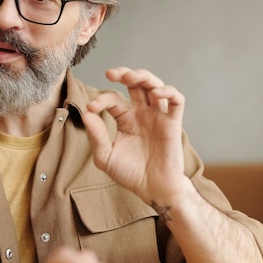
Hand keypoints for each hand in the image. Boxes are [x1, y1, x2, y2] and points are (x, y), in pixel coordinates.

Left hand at [82, 67, 190, 204]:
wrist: (153, 189)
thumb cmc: (130, 174)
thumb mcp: (106, 157)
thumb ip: (97, 136)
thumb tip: (86, 113)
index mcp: (125, 119)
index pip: (113, 99)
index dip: (101, 100)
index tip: (92, 108)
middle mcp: (142, 113)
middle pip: (136, 84)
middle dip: (125, 74)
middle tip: (111, 73)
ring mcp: (158, 116)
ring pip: (155, 86)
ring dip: (144, 76)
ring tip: (131, 77)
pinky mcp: (173, 123)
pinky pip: (176, 100)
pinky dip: (169, 91)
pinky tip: (157, 92)